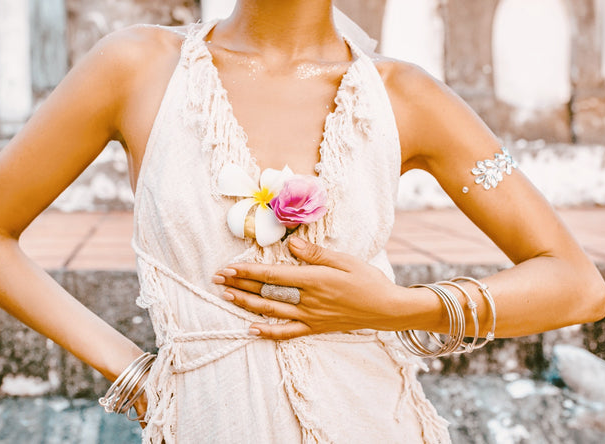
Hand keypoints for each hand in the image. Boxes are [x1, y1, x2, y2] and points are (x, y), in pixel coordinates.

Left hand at [212, 236, 415, 338]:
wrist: (387, 308)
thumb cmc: (368, 280)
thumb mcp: (345, 260)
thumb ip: (315, 254)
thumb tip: (290, 245)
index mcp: (315, 279)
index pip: (273, 275)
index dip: (248, 271)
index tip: (228, 267)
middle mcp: (309, 300)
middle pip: (267, 293)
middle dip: (240, 284)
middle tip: (217, 278)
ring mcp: (311, 317)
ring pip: (271, 312)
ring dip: (247, 304)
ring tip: (227, 296)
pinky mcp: (315, 328)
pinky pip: (287, 332)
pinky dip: (268, 331)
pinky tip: (251, 328)